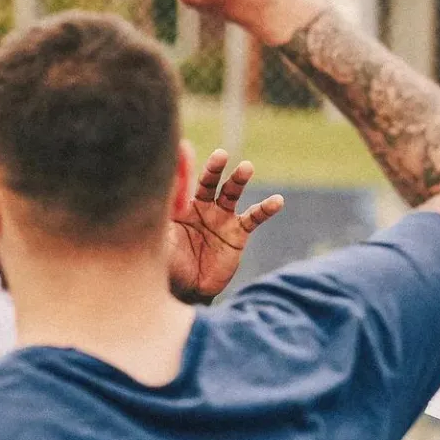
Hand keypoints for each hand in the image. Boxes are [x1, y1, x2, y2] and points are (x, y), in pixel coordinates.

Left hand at [168, 149, 283, 303]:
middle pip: (209, 182)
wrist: (188, 291)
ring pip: (231, 194)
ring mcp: (220, 218)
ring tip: (246, 167)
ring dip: (239, 180)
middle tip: (221, 155)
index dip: (183, 168)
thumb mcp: (162, 240)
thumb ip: (164, 215)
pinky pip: (254, 218)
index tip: (184, 148)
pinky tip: (277, 201)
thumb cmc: (167, 265)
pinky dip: (266, 209)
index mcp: (178, 206)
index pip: (182, 183)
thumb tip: (163, 187)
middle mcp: (200, 207)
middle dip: (215, 168)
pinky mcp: (237, 233)